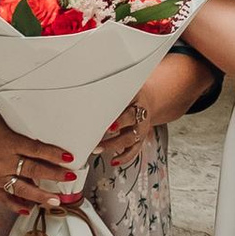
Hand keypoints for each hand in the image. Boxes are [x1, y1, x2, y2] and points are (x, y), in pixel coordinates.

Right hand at [0, 102, 78, 211]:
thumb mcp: (4, 120)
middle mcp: (3, 161)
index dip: (54, 155)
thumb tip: (45, 126)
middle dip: (54, 175)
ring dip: (39, 196)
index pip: (36, 150)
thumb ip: (22, 127)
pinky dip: (15, 205)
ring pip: (21, 189)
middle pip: (33, 170)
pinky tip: (28, 210)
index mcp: (9, 142)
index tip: (69, 158)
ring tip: (55, 201)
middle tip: (70, 178)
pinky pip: (4, 197)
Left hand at [97, 50, 209, 169]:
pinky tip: (113, 160)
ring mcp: (141, 128)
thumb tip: (87, 75)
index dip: (120, 119)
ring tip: (98, 149)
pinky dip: (124, 157)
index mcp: (138, 99)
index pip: (131, 110)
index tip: (108, 125)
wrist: (147, 98)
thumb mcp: (125, 85)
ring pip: (131, 140)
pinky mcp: (140, 138)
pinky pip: (135, 151)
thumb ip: (111, 85)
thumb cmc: (129, 91)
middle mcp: (142, 114)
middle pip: (132, 125)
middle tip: (99, 140)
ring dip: (115, 146)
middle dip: (116, 134)